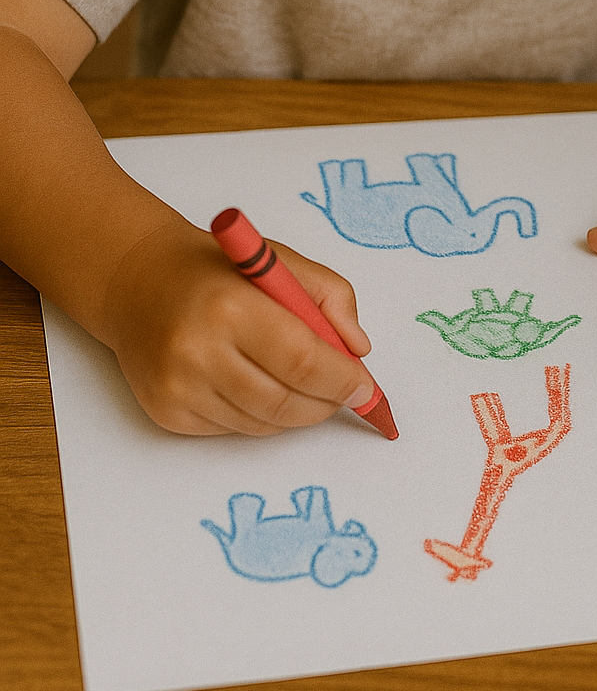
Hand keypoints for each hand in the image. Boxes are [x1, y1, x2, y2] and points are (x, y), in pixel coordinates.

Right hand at [102, 217, 374, 434]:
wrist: (137, 281)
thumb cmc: (216, 270)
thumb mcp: (278, 260)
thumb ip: (330, 296)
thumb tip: (359, 351)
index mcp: (231, 305)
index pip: (302, 359)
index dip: (341, 380)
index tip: (366, 388)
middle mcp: (198, 350)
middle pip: (284, 402)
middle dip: (326, 404)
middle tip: (345, 394)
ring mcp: (178, 387)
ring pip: (262, 424)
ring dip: (296, 414)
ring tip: (307, 388)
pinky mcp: (166, 412)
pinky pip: (232, 430)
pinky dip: (260, 417)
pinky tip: (260, 387)